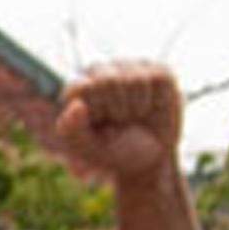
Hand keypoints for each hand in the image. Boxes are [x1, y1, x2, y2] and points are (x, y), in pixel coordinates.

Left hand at [55, 61, 185, 184]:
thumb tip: (76, 105)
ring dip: (134, 108)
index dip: (94, 109)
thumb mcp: (85, 148)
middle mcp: (100, 73)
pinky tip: (148, 109)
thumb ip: (71, 129)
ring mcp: (129, 68)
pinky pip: (157, 78)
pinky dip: (154, 101)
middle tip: (116, 123)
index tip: (98, 123)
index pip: (80, 87)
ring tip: (131, 117)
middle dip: (114, 110)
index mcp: (77, 90)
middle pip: (106, 81)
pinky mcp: (157, 70)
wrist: (147, 161)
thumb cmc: (110, 153)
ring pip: (133, 80)